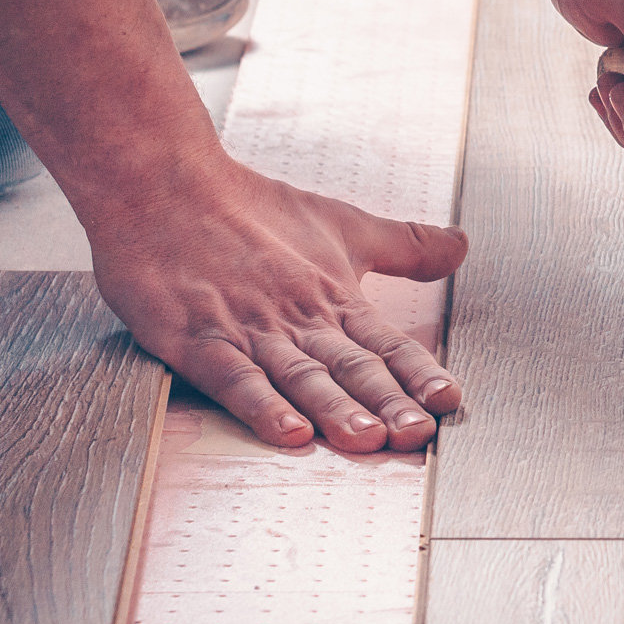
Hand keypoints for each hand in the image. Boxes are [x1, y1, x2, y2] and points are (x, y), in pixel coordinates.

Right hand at [84, 156, 468, 452]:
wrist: (162, 184)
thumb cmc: (249, 207)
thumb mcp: (342, 223)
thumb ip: (404, 245)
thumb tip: (460, 246)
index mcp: (333, 296)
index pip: (385, 342)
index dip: (418, 373)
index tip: (448, 401)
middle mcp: (298, 317)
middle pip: (350, 366)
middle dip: (386, 402)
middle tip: (417, 433)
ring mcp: (248, 330)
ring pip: (300, 375)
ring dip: (334, 409)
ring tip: (365, 439)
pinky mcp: (197, 339)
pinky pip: (235, 377)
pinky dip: (262, 405)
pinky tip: (286, 431)